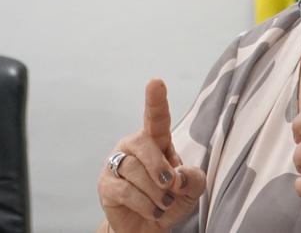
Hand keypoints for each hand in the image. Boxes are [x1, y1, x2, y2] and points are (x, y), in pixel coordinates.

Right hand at [97, 79, 205, 231]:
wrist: (148, 228)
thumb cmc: (169, 201)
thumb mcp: (190, 190)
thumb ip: (193, 178)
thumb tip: (179, 176)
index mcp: (155, 140)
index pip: (156, 117)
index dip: (156, 100)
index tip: (155, 82)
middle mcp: (133, 146)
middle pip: (143, 143)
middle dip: (160, 166)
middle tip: (172, 185)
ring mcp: (117, 164)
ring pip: (135, 170)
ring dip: (156, 193)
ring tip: (164, 204)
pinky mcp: (107, 185)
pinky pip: (126, 190)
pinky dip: (145, 204)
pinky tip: (153, 210)